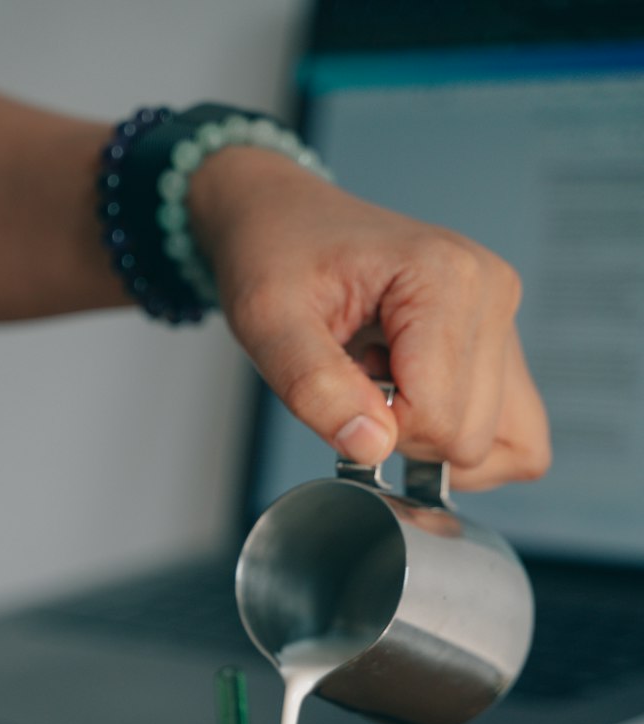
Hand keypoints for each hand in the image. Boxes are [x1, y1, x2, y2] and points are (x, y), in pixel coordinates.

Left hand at [189, 148, 550, 490]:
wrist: (284, 220)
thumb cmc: (277, 255)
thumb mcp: (268, 323)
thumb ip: (314, 388)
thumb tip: (371, 446)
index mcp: (444, 277)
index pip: (437, 417)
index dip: (379, 428)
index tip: (343, 383)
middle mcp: (490, 291)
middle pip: (471, 437)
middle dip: (405, 436)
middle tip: (359, 380)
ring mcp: (501, 315)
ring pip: (501, 440)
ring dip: (433, 438)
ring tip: (385, 382)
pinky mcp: (499, 339)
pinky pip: (512, 430)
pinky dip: (457, 436)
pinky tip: (412, 396)